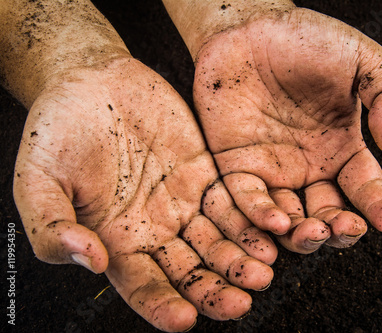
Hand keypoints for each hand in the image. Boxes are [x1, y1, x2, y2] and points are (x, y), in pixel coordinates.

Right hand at [13, 58, 274, 331]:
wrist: (90, 82)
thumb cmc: (56, 132)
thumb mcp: (37, 181)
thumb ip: (52, 227)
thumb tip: (91, 262)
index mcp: (116, 240)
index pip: (143, 285)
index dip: (162, 305)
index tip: (184, 319)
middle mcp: (155, 228)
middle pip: (191, 271)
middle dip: (215, 290)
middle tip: (241, 301)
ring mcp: (183, 202)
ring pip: (218, 241)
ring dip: (241, 260)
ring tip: (263, 272)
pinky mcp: (205, 173)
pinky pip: (231, 202)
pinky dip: (250, 219)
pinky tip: (269, 232)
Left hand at [191, 8, 381, 252]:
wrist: (250, 26)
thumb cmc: (308, 41)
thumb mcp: (362, 59)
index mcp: (342, 149)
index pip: (366, 189)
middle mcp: (309, 168)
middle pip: (328, 216)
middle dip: (339, 231)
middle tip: (346, 228)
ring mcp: (273, 171)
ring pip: (289, 221)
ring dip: (303, 235)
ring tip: (313, 231)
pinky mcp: (236, 166)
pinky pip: (248, 200)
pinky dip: (262, 216)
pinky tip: (279, 222)